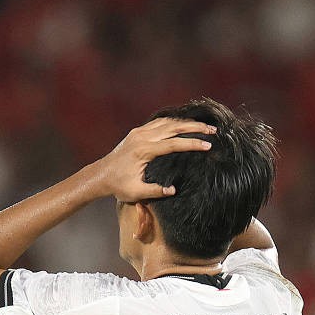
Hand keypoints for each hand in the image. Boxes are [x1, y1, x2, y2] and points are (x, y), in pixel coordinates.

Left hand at [84, 117, 215, 202]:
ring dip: (186, 122)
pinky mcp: (137, 132)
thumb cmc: (118, 186)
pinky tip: (184, 124)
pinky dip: (174, 121)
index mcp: (144, 151)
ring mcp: (139, 132)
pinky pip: (159, 122)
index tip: (208, 145)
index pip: (174, 144)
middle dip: (195, 128)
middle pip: (173, 127)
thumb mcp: (136, 193)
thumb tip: (173, 190)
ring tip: (203, 126)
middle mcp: (142, 137)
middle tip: (213, 130)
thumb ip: (155, 191)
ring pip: (167, 122)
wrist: (101, 175)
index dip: (192, 143)